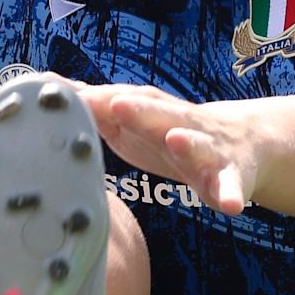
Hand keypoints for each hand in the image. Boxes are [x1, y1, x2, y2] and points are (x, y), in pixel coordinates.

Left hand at [84, 81, 262, 216]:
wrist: (241, 140)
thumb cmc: (173, 132)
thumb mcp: (135, 119)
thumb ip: (98, 107)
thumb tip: (53, 89)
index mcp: (152, 113)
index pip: (122, 102)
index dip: (99, 100)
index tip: (75, 97)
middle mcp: (178, 124)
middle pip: (157, 114)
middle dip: (138, 110)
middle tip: (117, 103)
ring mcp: (206, 149)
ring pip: (196, 144)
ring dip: (188, 143)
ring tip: (177, 141)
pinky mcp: (228, 175)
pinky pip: (230, 186)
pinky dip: (230, 193)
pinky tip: (231, 205)